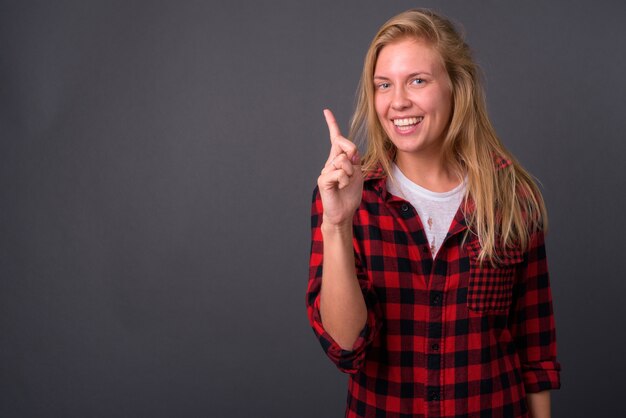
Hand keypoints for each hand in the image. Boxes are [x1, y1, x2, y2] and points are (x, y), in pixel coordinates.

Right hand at [317, 109, 363, 227]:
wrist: (344, 212)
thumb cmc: (350, 193)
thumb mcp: (357, 173)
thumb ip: (354, 160)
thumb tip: (349, 152)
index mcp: (338, 158)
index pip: (335, 138)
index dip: (331, 124)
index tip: (326, 111)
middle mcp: (330, 161)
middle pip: (346, 145)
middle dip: (353, 157)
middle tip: (352, 173)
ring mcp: (325, 169)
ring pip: (343, 160)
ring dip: (350, 173)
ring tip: (346, 184)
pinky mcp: (323, 179)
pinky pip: (340, 172)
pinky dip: (345, 181)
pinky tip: (341, 187)